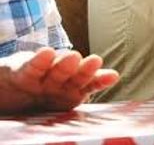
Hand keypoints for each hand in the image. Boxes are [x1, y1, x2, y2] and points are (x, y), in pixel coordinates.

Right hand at [0, 48, 119, 113]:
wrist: (2, 93)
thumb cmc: (30, 102)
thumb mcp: (51, 112)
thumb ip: (68, 112)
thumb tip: (92, 129)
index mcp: (68, 93)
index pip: (88, 85)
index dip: (100, 80)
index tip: (113, 76)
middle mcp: (58, 82)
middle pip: (74, 75)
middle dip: (85, 70)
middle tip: (95, 62)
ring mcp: (41, 76)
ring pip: (56, 69)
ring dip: (65, 63)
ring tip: (73, 57)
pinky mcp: (20, 72)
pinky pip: (31, 68)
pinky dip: (39, 62)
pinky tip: (46, 54)